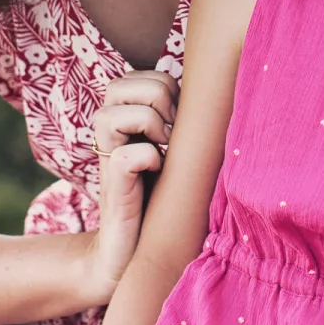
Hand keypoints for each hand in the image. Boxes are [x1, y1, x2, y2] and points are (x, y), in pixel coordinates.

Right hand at [86, 71, 178, 302]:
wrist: (134, 249)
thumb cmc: (162, 195)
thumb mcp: (174, 148)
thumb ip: (180, 117)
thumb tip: (217, 85)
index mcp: (123, 116)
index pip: (140, 75)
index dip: (166, 87)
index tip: (179, 119)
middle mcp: (108, 132)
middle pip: (123, 84)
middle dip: (158, 100)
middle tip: (172, 132)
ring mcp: (106, 156)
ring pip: (113, 113)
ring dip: (150, 125)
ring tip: (164, 148)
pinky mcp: (111, 185)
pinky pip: (129, 155)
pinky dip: (150, 160)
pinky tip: (157, 172)